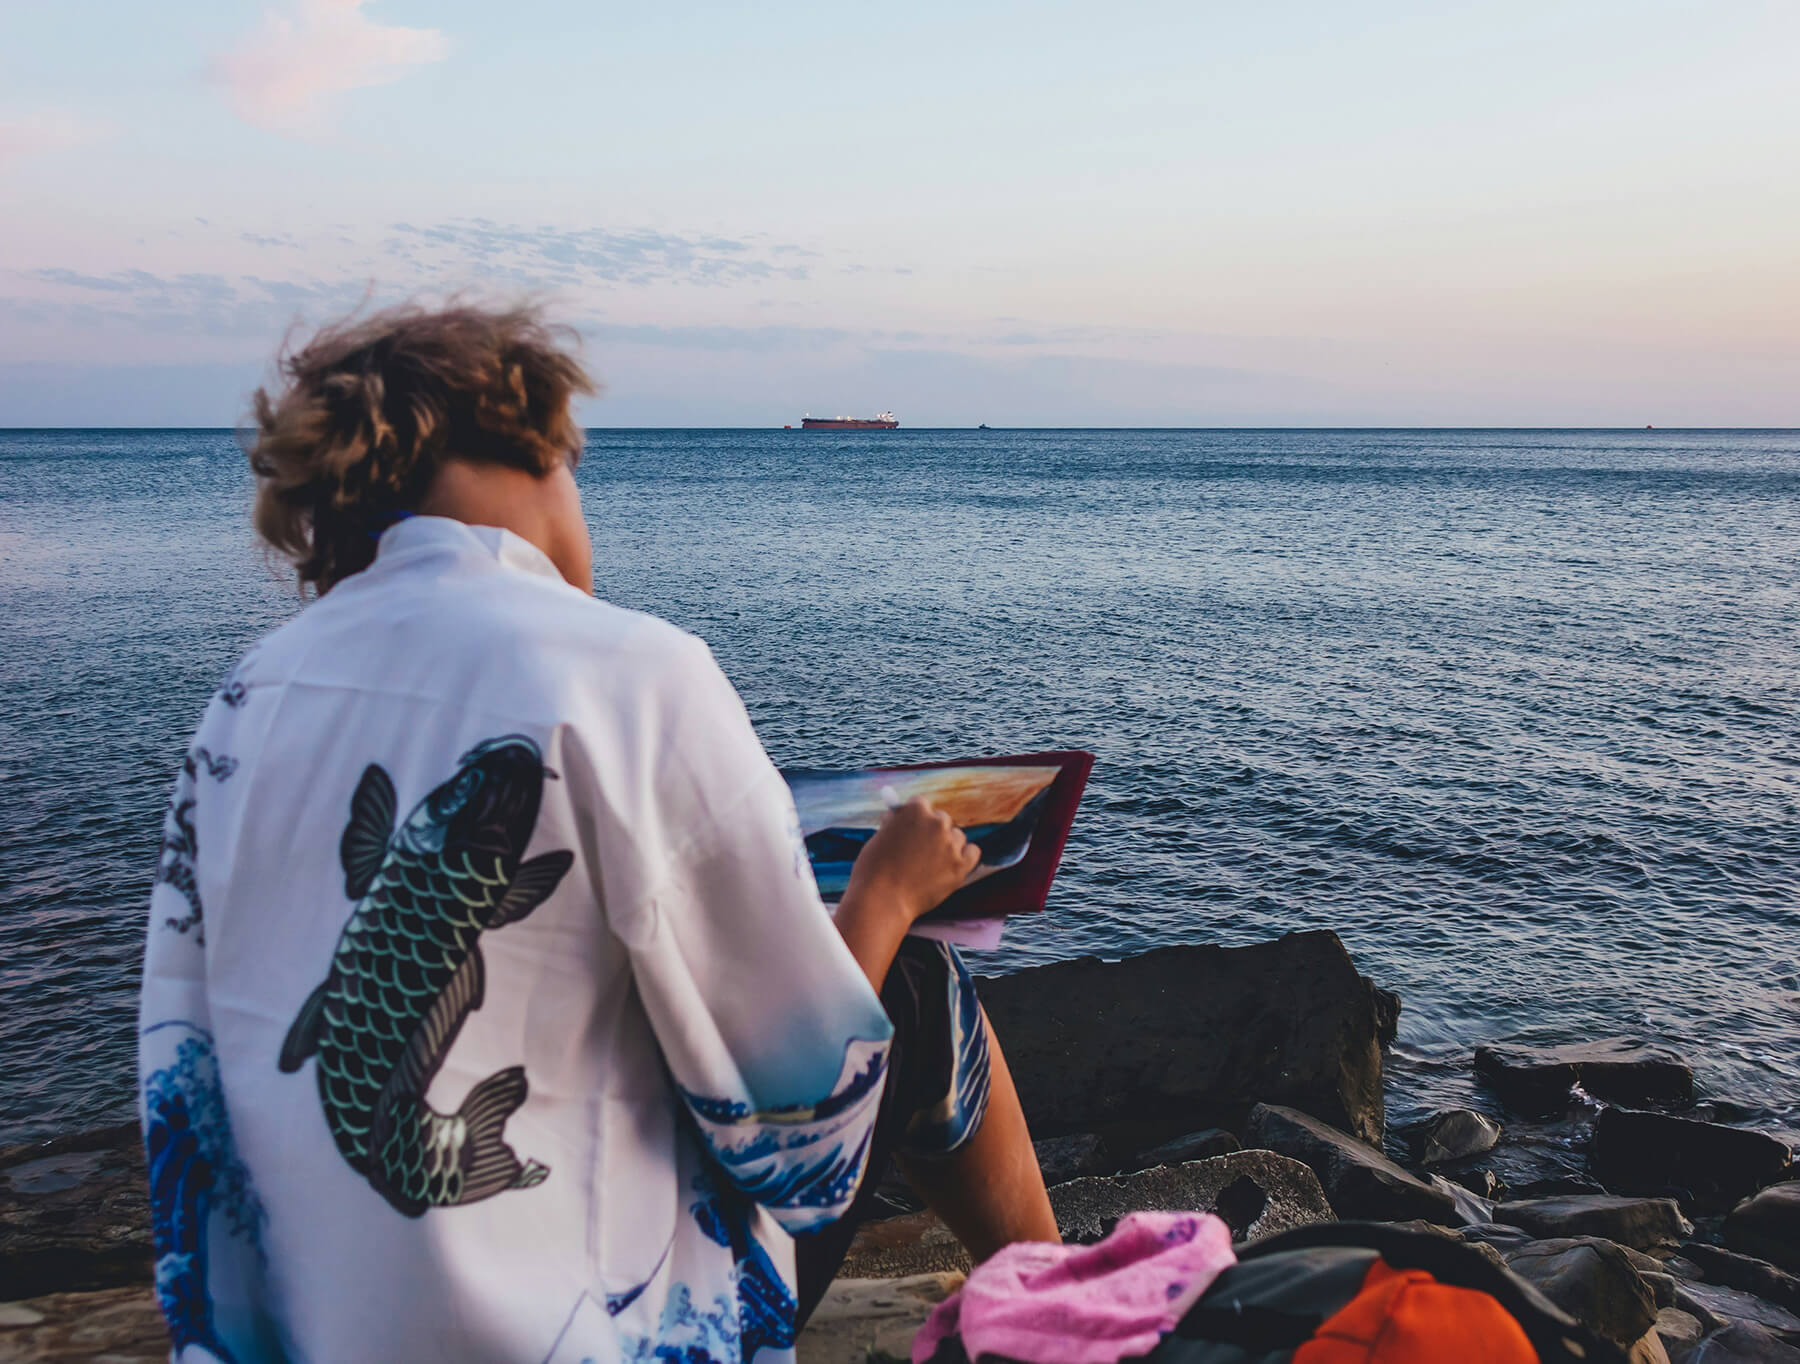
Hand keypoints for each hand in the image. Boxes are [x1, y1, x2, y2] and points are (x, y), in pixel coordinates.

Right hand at [845, 798, 982, 925]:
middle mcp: (936, 823)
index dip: (914, 818)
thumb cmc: (873, 870)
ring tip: (931, 863)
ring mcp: (950, 844)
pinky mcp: (960, 866)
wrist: (881, 901)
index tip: (912, 827)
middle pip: (942, 819)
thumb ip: (895, 824)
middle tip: (921, 848)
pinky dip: (965, 856)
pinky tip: (953, 863)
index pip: (921, 804)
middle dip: (932, 831)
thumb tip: (899, 816)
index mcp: (915, 810)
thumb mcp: (880, 836)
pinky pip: (972, 852)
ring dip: (947, 845)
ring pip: (957, 836)